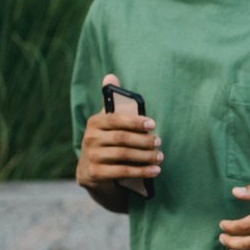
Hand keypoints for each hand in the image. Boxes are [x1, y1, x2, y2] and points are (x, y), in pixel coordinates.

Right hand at [76, 74, 161, 189]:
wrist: (93, 173)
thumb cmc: (108, 142)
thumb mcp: (108, 123)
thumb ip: (112, 102)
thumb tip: (110, 76)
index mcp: (95, 122)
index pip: (116, 119)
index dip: (135, 122)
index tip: (153, 124)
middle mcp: (90, 138)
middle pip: (122, 139)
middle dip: (144, 141)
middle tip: (159, 142)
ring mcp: (91, 157)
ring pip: (124, 155)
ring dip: (145, 156)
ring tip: (159, 157)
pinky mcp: (94, 174)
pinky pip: (122, 171)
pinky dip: (141, 171)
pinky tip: (155, 170)